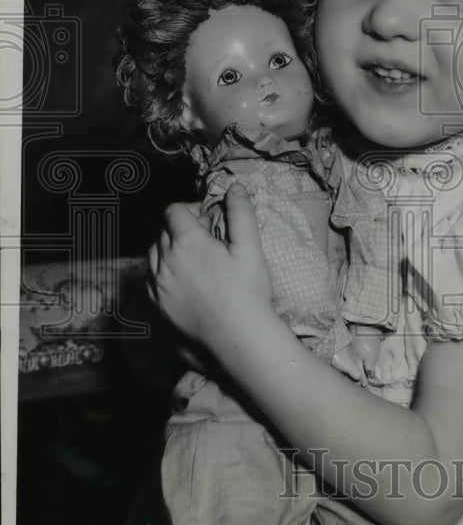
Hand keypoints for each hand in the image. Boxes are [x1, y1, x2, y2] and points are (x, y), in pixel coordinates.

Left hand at [147, 185, 272, 349]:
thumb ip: (241, 214)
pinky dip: (162, 269)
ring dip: (169, 247)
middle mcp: (166, 260)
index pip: (174, 210)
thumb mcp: (250, 248)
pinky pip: (150, 275)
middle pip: (163, 229)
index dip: (191, 209)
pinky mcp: (157, 302)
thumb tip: (234, 188)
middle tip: (208, 240)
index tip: (209, 220)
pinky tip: (182, 277)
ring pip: (153, 251)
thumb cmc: (247, 292)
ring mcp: (158, 282)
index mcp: (188, 242)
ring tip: (194, 258)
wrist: (236, 336)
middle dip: (182, 227)